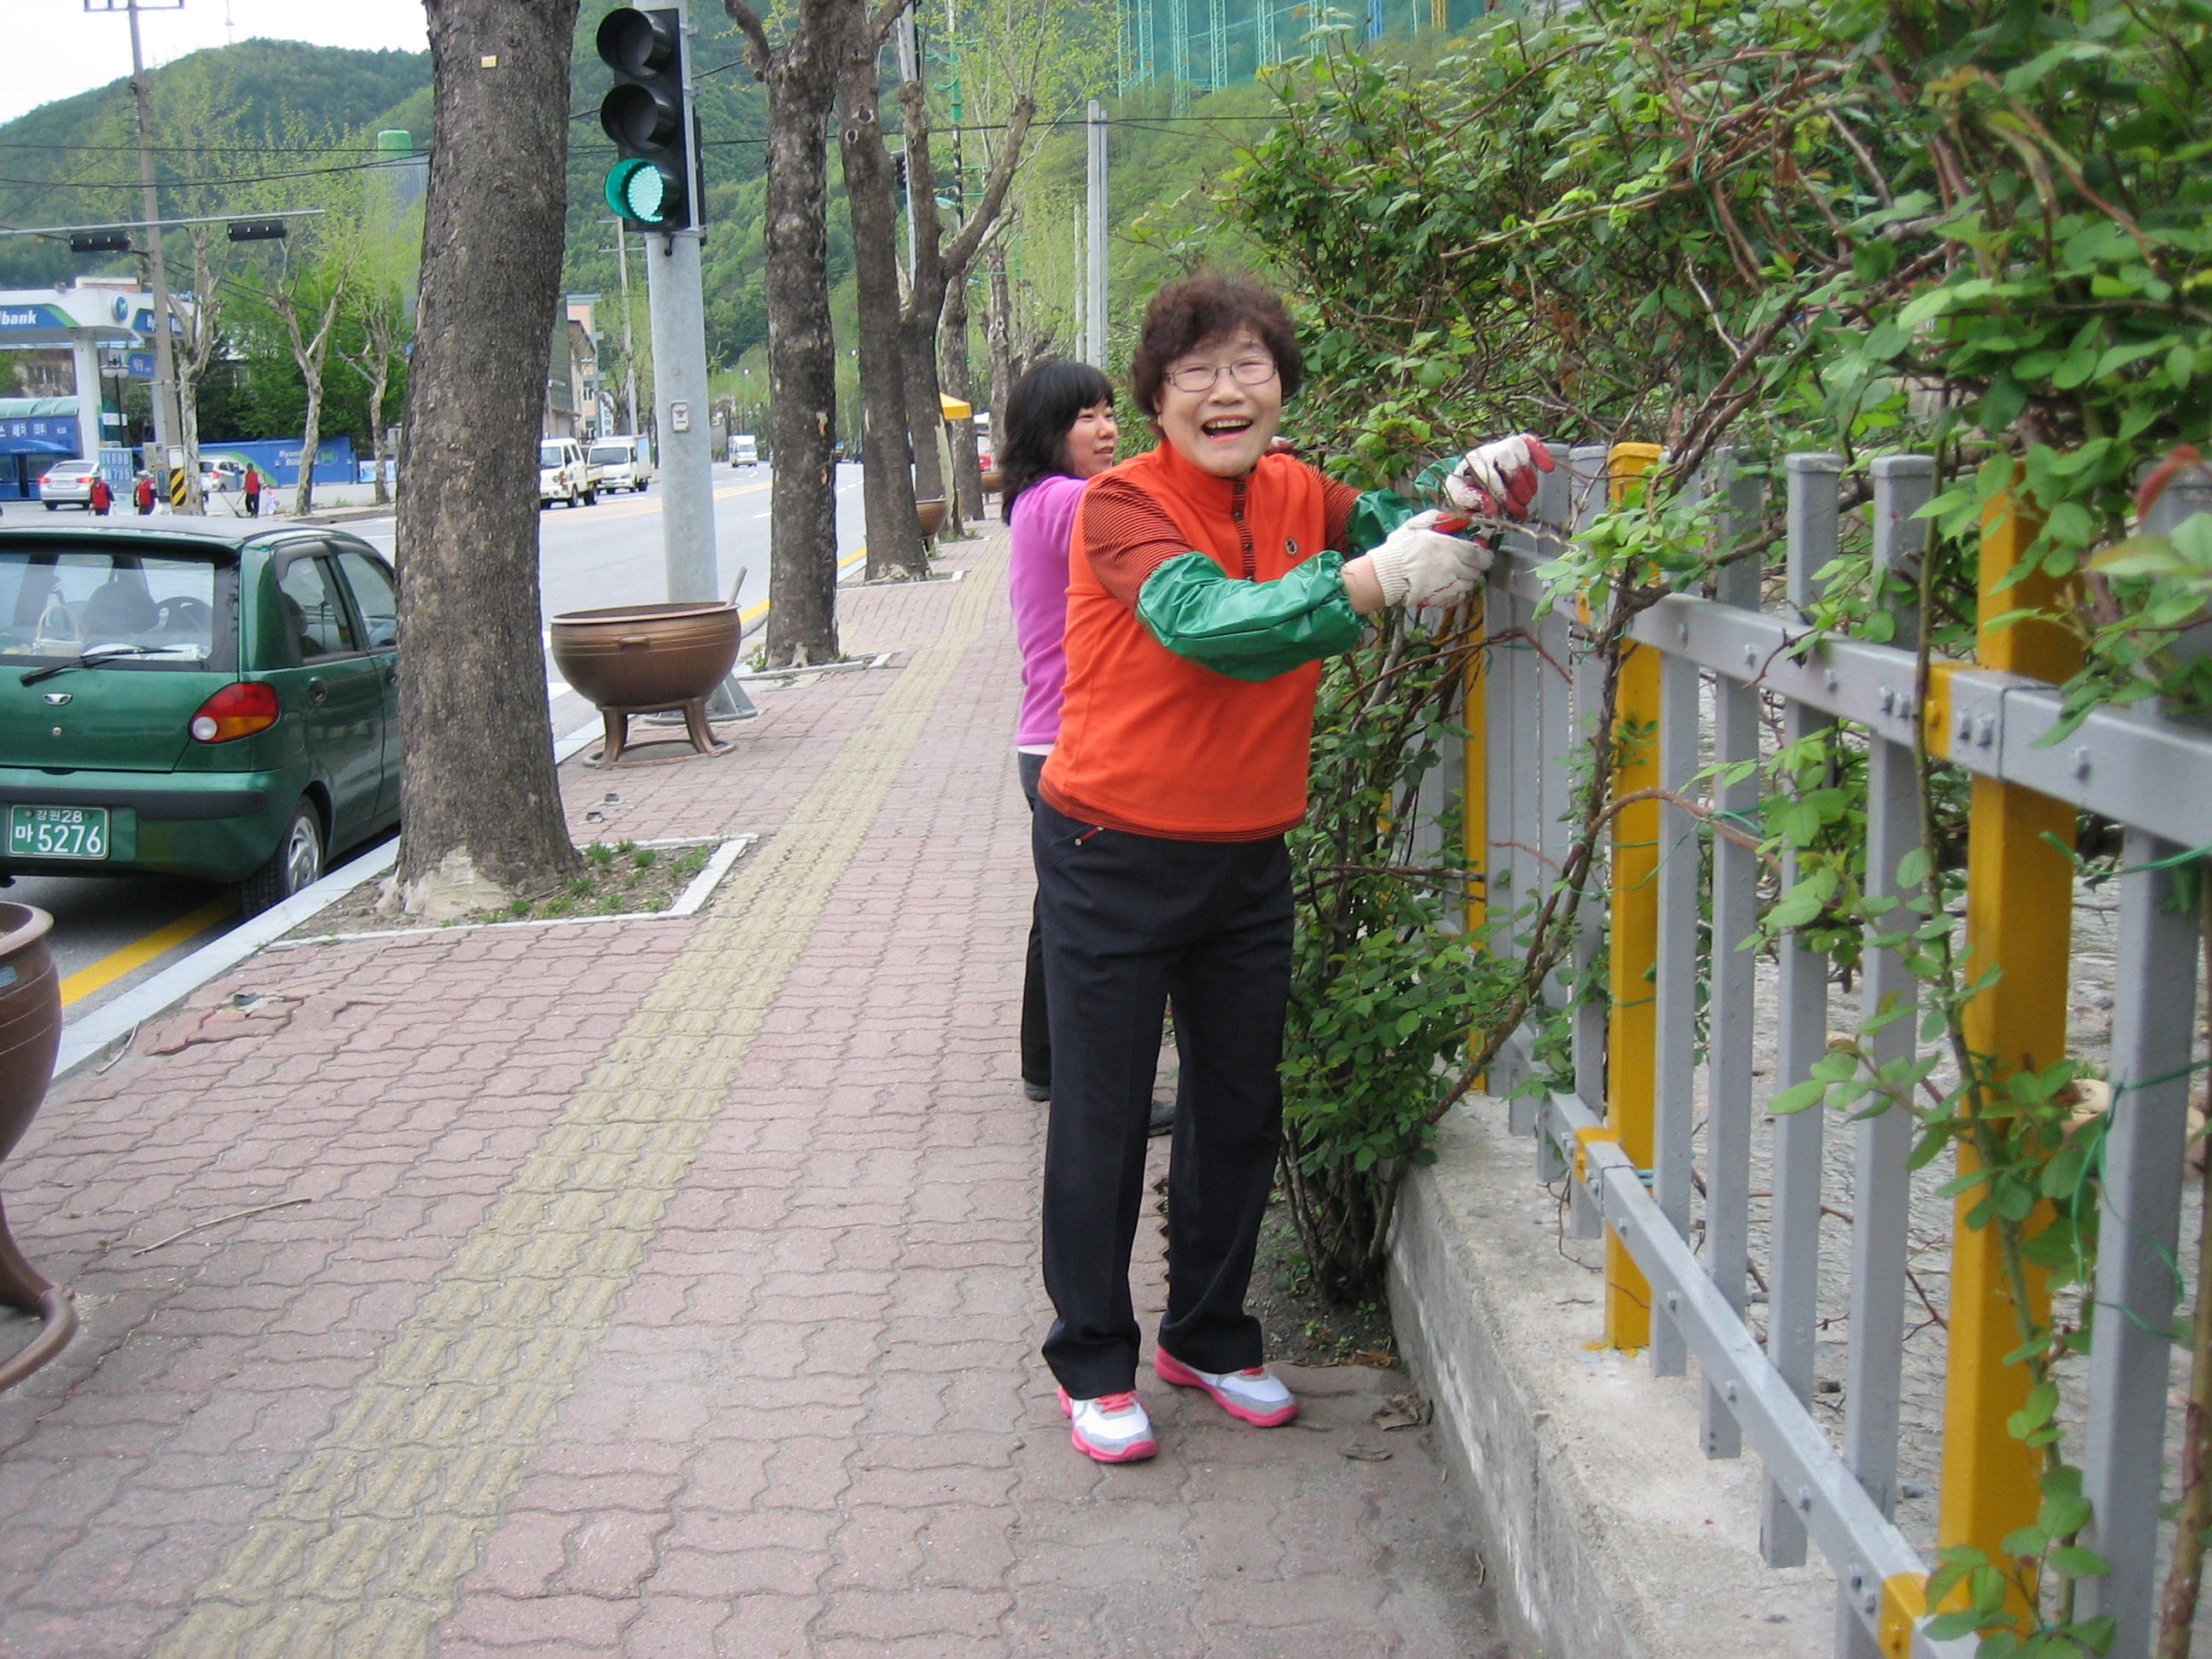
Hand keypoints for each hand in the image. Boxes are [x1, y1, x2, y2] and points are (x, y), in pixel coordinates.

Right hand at [1364, 510, 1490, 609]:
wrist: (1385, 574)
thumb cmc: (1399, 549)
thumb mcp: (1416, 525)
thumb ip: (1436, 518)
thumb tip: (1451, 516)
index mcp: (1448, 547)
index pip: (1478, 554)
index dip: (1485, 556)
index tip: (1484, 555)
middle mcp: (1451, 566)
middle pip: (1476, 570)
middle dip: (1475, 567)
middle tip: (1467, 563)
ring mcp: (1447, 583)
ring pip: (1469, 584)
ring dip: (1465, 579)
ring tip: (1454, 574)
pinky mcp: (1441, 597)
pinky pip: (1458, 596)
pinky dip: (1457, 591)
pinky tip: (1448, 585)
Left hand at [1444, 434, 1553, 520]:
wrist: (1470, 479)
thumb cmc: (1468, 490)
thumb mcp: (1462, 498)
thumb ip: (1474, 502)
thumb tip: (1491, 509)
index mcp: (1471, 463)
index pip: (1489, 474)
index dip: (1500, 494)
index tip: (1504, 511)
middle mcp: (1487, 450)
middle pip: (1506, 460)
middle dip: (1516, 487)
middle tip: (1520, 508)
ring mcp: (1502, 446)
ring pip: (1519, 452)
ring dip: (1528, 477)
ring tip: (1527, 497)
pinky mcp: (1516, 444)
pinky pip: (1530, 442)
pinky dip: (1540, 454)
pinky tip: (1547, 469)